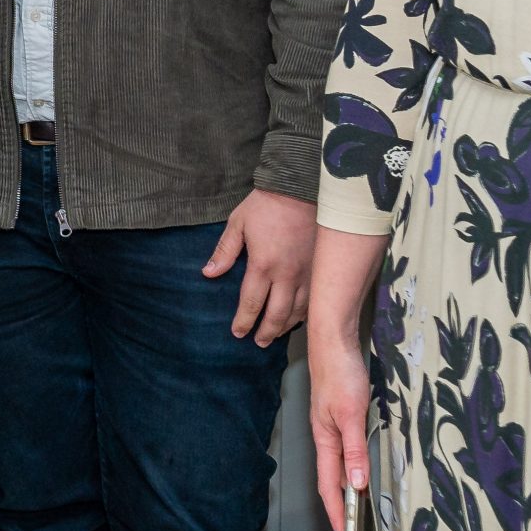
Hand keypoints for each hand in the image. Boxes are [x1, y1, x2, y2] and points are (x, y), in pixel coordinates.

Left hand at [203, 188, 315, 345]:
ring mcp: (307, 273)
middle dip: (265, 332)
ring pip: (298, 311)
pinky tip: (299, 319)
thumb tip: (208, 273)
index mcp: (263, 264)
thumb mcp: (238, 223)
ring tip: (276, 335)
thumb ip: (224, 251)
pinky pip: (314, 300)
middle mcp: (287, 274)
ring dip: (285, 327)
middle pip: (276, 314)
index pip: (251, 302)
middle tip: (258, 342)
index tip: (237, 332)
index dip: (243, 321)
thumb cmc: (266, 205)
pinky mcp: (321, 269)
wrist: (302, 188)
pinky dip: (305, 314)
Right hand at [308, 325, 371, 530]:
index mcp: (325, 440)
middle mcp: (326, 438)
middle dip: (340, 510)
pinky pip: (344, 453)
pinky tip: (358, 473)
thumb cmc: (340, 374)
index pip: (329, 487)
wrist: (333, 341)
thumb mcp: (351, 414)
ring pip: (338, 468)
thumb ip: (354, 449)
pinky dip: (351, 471)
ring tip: (356, 514)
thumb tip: (355, 485)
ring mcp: (331, 428)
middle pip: (331, 482)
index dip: (336, 514)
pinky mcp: (339, 418)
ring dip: (345, 492)